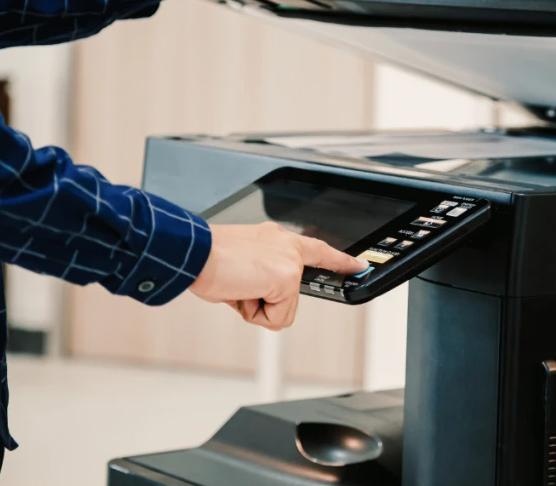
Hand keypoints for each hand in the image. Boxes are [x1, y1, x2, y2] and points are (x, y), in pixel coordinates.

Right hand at [189, 223, 368, 330]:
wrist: (196, 254)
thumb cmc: (208, 260)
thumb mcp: (242, 266)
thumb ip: (262, 277)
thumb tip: (260, 298)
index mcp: (277, 239)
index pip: (318, 249)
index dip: (339, 260)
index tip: (359, 266)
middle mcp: (287, 245)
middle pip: (293, 292)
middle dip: (265, 300)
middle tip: (242, 284)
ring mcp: (290, 262)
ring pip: (282, 309)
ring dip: (256, 307)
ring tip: (237, 286)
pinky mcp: (287, 278)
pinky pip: (275, 317)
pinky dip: (254, 313)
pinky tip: (241, 291)